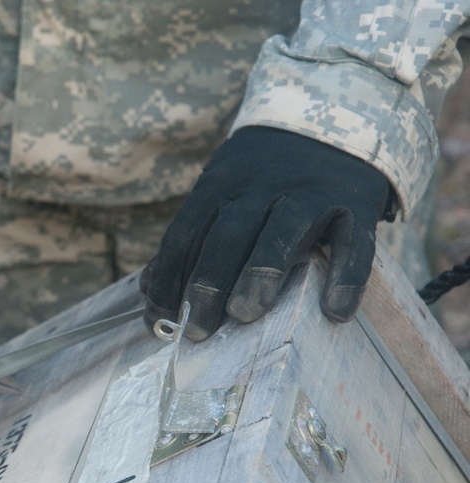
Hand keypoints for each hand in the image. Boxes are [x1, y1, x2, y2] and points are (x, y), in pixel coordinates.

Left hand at [140, 126, 394, 340]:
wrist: (334, 130)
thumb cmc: (264, 185)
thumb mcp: (223, 196)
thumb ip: (191, 242)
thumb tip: (151, 296)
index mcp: (221, 184)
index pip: (186, 231)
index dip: (168, 276)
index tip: (158, 317)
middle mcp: (263, 185)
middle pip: (228, 231)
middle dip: (208, 281)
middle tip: (198, 328)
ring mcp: (311, 194)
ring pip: (282, 230)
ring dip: (260, 273)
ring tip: (244, 315)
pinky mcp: (355, 205)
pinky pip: (353, 243)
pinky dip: (345, 278)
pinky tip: (333, 313)